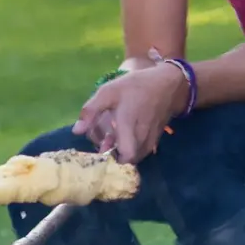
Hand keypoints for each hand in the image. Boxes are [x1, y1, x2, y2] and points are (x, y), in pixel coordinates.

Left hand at [73, 63, 187, 164]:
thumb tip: (76, 131)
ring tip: (115, 139)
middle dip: (115, 156)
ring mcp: (151, 140)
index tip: (101, 151)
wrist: (168, 84)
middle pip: (128, 160)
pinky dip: (134, 148)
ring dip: (125, 152)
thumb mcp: (108, 92)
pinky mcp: (157, 138)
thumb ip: (91, 111)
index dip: (112, 161)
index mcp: (128, 127)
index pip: (125, 157)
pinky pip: (143, 150)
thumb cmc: (136, 86)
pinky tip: (127, 136)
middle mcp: (142, 138)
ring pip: (136, 157)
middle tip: (105, 143)